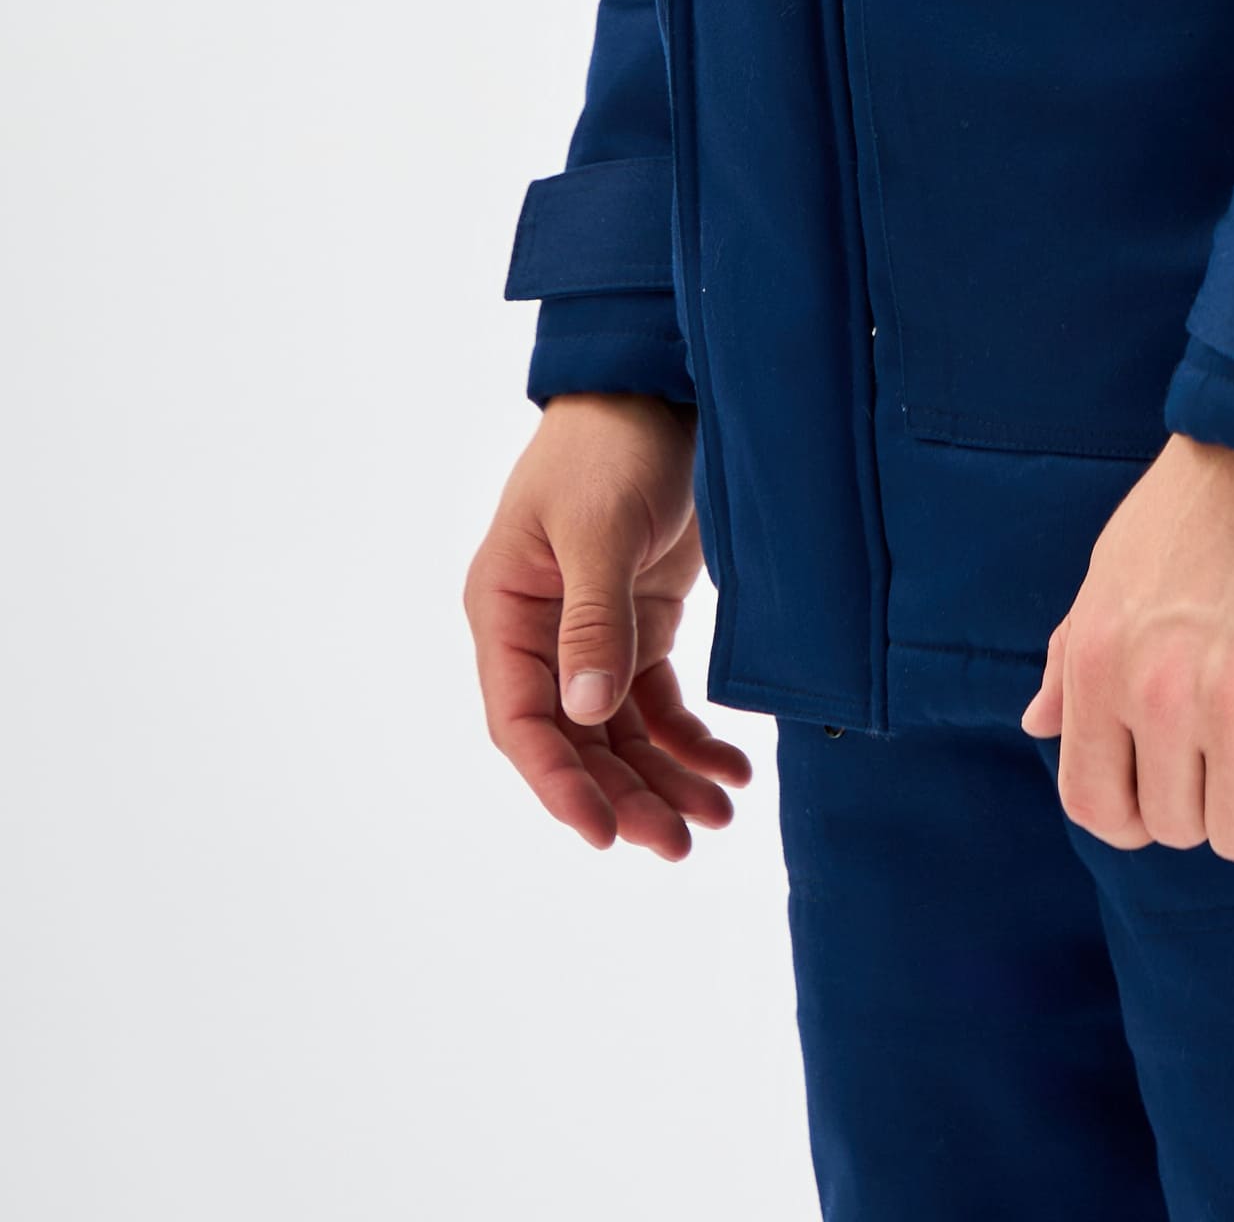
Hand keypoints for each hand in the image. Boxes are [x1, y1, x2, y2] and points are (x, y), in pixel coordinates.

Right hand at [462, 392, 752, 858]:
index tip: (602, 835)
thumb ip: (592, 619)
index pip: (521, 721)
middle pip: (576, 741)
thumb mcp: (596, 528)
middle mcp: (541, 635)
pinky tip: (728, 769)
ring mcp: (593, 634)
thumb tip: (587, 714)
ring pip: (620, 733)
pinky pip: (658, 702)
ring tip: (715, 819)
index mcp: (505, 612)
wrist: (658, 389)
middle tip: (676, 844)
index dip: (558, 783)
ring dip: (662, 778)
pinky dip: (689, 739)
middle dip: (623, 795)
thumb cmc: (608, 446)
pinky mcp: (641, 624)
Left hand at [1023, 432, 1233, 862]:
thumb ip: (1073, 654)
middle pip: (1177, 826)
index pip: (1093, 805)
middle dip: (1210, 796)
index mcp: (1102, 664)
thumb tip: (1036, 724)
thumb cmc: (1207, 496)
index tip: (1173, 786)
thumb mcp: (1113, 565)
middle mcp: (1159, 698)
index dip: (1133, 814)